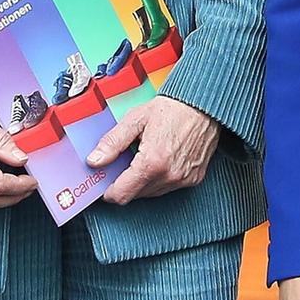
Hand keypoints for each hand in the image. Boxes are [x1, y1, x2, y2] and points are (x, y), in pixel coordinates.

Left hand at [88, 95, 219, 202]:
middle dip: (125, 182)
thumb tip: (95, 160)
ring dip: (142, 181)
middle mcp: (169, 175)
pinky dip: (159, 178)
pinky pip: (168, 187)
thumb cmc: (173, 109)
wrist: (204, 105)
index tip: (105, 182)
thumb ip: (112, 142)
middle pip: (135, 195)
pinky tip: (160, 159)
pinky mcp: (193, 179)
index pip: (121, 195)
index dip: (108, 191)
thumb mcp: (135, 120)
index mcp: (152, 162)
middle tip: (124, 162)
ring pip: (151, 193)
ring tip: (144, 157)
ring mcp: (183, 179)